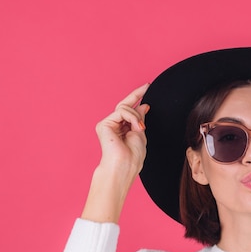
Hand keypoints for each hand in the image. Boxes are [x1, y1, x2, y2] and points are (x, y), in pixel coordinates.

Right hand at [81, 84, 150, 223]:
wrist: (124, 166)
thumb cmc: (133, 156)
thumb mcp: (141, 133)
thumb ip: (139, 118)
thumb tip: (143, 105)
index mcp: (123, 129)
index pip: (129, 110)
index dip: (137, 98)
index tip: (146, 88)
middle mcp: (114, 126)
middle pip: (125, 105)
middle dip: (136, 95)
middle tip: (147, 85)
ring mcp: (108, 125)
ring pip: (125, 108)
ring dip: (136, 116)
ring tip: (140, 128)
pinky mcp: (103, 124)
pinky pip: (121, 111)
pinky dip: (131, 117)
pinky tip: (135, 127)